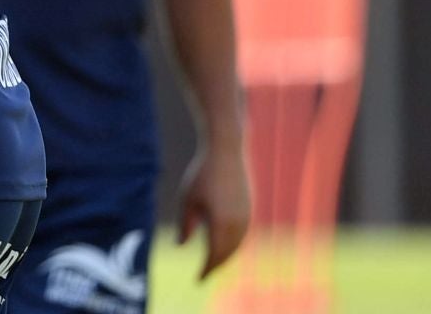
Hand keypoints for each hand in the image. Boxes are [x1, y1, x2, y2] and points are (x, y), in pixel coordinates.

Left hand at [179, 139, 250, 279]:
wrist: (226, 151)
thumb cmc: (202, 174)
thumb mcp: (188, 199)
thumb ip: (186, 225)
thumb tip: (181, 246)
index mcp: (221, 223)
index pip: (214, 255)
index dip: (206, 269)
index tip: (198, 279)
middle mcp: (238, 223)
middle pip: (227, 253)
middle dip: (216, 266)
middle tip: (204, 275)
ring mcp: (246, 217)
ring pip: (237, 245)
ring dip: (226, 256)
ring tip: (213, 263)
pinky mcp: (249, 209)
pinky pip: (242, 235)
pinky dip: (233, 244)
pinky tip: (224, 245)